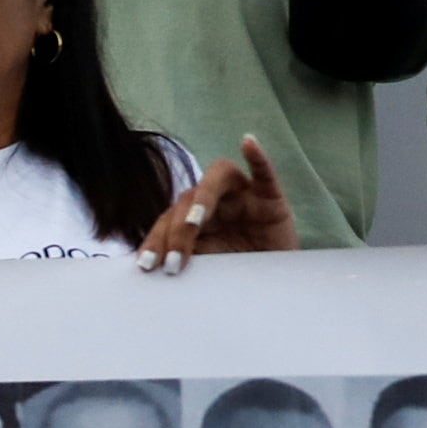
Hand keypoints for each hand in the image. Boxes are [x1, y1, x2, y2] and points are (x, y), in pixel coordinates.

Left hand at [139, 137, 295, 268]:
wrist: (280, 284)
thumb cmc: (242, 272)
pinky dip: (257, 156)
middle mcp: (215, 201)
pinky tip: (248, 143)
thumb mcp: (210, 269)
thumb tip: (153, 268)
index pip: (168, 218)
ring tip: (195, 221)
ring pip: (217, 180)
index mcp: (195, 218)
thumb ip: (187, 259)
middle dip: (177, 231)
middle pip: (188, 199)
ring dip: (204, 198)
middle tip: (173, 262)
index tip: (146, 264)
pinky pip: (264, 172)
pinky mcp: (270, 196)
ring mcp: (243, 195)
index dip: (155, 239)